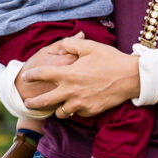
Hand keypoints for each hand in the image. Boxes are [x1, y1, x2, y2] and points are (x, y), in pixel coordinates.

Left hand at [23, 36, 141, 117]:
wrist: (131, 77)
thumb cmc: (111, 59)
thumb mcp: (90, 46)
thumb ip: (72, 44)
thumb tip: (61, 46)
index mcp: (68, 74)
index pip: (42, 75)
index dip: (31, 75)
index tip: (26, 77)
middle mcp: (71, 91)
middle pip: (44, 101)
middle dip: (33, 103)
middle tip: (28, 103)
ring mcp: (80, 103)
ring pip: (60, 113)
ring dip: (56, 108)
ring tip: (56, 105)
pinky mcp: (90, 111)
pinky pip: (77, 113)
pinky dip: (75, 109)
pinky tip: (77, 104)